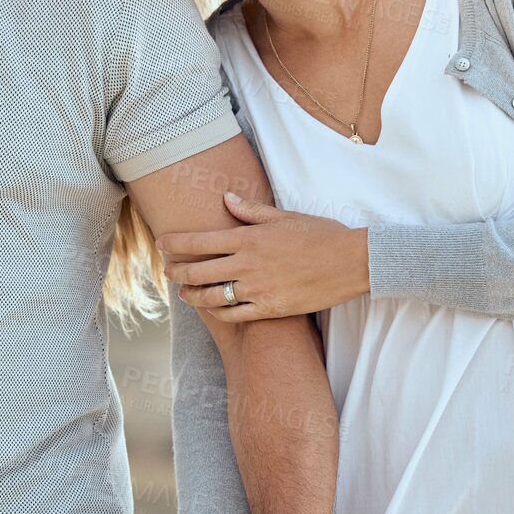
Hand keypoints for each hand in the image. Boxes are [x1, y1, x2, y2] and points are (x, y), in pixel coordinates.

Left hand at [157, 191, 368, 320]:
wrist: (352, 262)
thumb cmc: (321, 234)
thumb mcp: (284, 216)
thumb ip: (250, 211)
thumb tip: (225, 199)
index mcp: (249, 238)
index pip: (199, 241)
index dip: (174, 244)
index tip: (161, 245)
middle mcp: (248, 264)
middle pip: (198, 271)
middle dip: (176, 272)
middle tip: (167, 271)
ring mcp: (258, 289)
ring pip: (211, 297)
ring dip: (192, 295)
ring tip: (184, 293)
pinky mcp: (270, 309)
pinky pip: (234, 315)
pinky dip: (218, 312)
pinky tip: (212, 309)